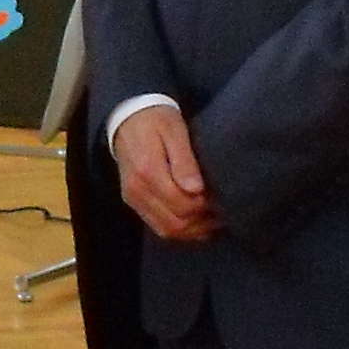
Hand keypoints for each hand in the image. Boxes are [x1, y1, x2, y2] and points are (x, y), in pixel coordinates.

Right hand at [111, 105, 219, 242]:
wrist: (127, 117)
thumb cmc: (156, 120)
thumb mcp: (175, 130)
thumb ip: (184, 161)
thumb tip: (196, 190)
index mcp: (148, 171)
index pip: (182, 204)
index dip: (204, 207)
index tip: (220, 198)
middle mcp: (137, 190)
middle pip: (175, 223)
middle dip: (202, 222)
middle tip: (221, 212)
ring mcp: (133, 199)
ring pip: (167, 231)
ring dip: (192, 230)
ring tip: (213, 219)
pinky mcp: (134, 202)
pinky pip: (158, 226)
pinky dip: (180, 229)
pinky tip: (196, 221)